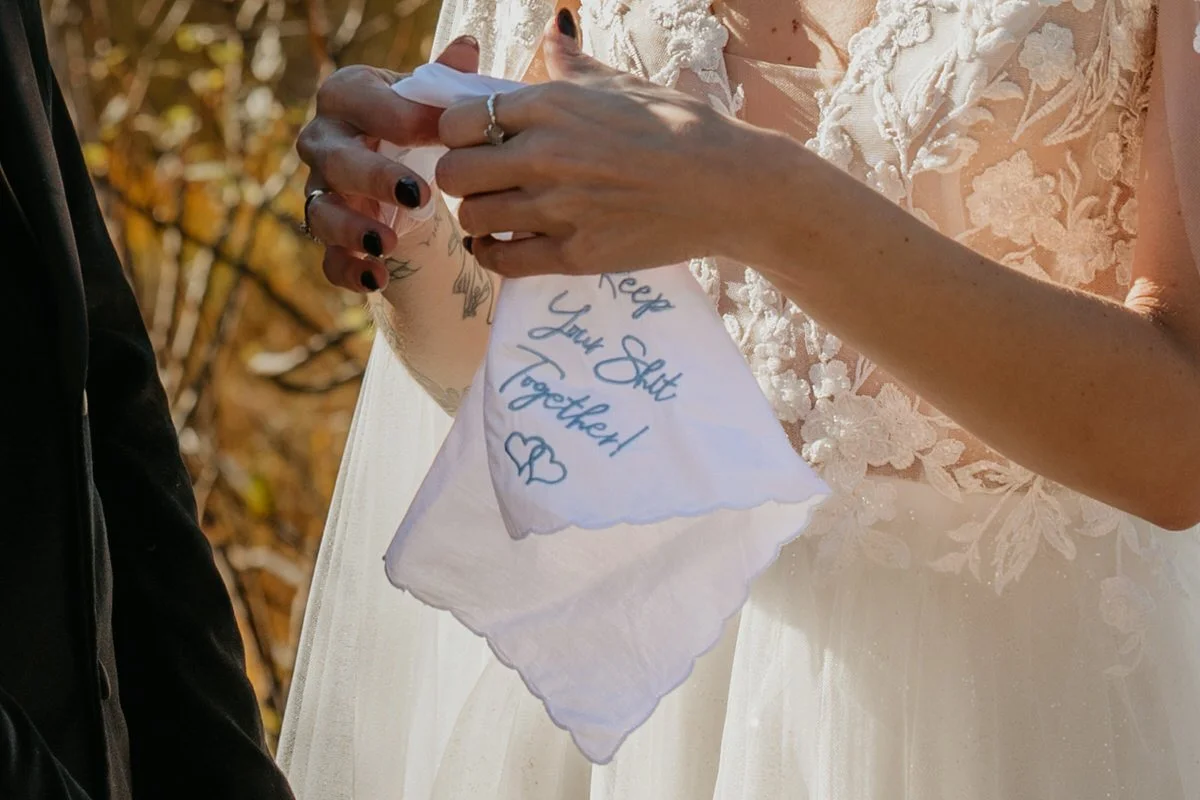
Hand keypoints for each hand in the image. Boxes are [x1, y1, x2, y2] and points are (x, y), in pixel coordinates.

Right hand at [296, 37, 479, 292]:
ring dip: (351, 230)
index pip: (368, 104)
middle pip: (336, 159)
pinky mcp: (328, 234)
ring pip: (320, 211)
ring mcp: (320, 191)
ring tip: (386, 244)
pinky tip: (376, 279)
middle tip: (417, 196)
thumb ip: (445, 79)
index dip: (407, 120)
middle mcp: (323, 141)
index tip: (448, 137)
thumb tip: (469, 47)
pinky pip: (326, 257)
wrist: (393, 162)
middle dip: (374, 178)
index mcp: (346, 96)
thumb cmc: (412, 120)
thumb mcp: (427, 98)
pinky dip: (348, 270)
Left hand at [435, 21, 753, 277]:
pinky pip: (503, 262)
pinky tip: (506, 246)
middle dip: (461, 178)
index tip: (475, 143)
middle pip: (454, 174)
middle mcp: (543, 156)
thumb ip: (573, 64)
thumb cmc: (680, 127)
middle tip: (482, 183)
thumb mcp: (623, 83)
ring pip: (473, 219)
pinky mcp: (575, 254)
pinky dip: (494, 255)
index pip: (457, 121)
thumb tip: (556, 27)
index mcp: (549, 106)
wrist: (727, 185)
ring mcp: (557, 209)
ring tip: (499, 214)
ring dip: (479, 218)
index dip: (457, 135)